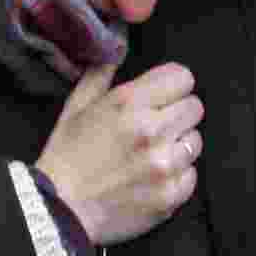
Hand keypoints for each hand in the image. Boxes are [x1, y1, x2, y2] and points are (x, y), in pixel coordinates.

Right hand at [35, 62, 203, 245]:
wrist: (59, 210)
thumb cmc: (67, 156)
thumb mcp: (77, 106)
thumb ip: (102, 72)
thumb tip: (120, 44)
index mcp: (129, 102)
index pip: (183, 77)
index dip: (173, 85)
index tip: (163, 96)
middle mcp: (152, 130)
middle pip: (195, 107)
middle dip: (177, 113)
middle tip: (157, 126)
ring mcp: (164, 164)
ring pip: (196, 140)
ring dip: (178, 144)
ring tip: (153, 154)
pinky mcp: (171, 194)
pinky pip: (192, 174)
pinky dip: (178, 176)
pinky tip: (154, 177)